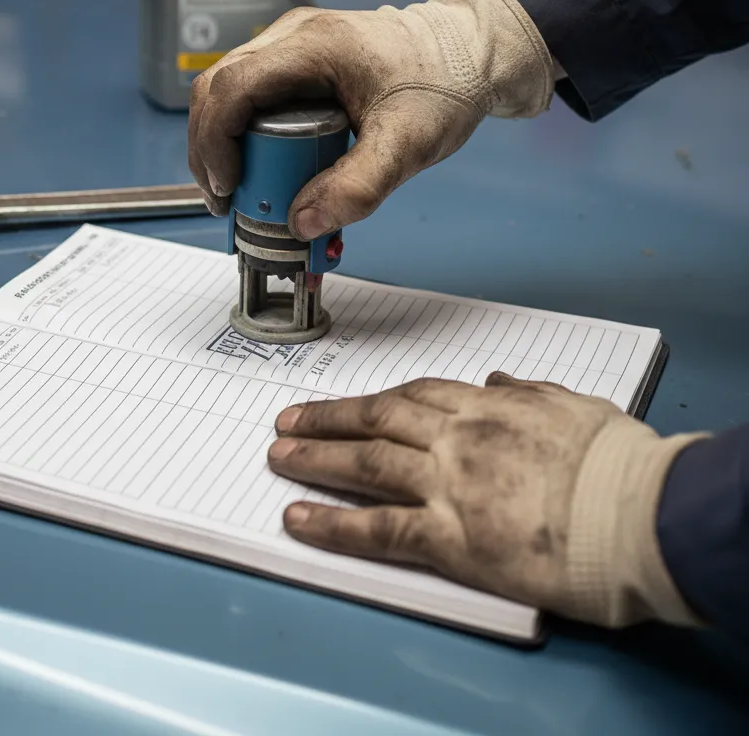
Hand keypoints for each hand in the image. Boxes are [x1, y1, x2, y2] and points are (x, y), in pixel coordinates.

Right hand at [188, 0, 553, 237]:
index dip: (215, 141)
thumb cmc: (445, 83)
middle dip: (210, 150)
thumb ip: (358, 187)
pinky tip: (263, 170)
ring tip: (243, 191)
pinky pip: (249, 98)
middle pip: (217, 89)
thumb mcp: (407, 144)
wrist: (469, 55)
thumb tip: (303, 222)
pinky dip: (244, 136)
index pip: (232, 87)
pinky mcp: (295, 64)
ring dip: (223, 144)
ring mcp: (290, 46)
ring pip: (226, 93)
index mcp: (314, 45)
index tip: (229, 187)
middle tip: (227, 199)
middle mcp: (292, 37)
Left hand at [268, 373, 705, 627]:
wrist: (638, 513)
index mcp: (486, 407)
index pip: (415, 396)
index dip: (373, 400)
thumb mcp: (573, 405)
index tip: (348, 404)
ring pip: (366, 464)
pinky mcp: (449, 537)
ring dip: (316, 459)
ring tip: (279, 458)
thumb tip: (498, 379)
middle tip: (289, 422)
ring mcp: (447, 485)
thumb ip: (527, 391)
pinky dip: (332, 524)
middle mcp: (456, 439)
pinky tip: (298, 519)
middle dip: (328, 420)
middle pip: (377, 420)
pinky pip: (377, 528)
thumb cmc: (616, 461)